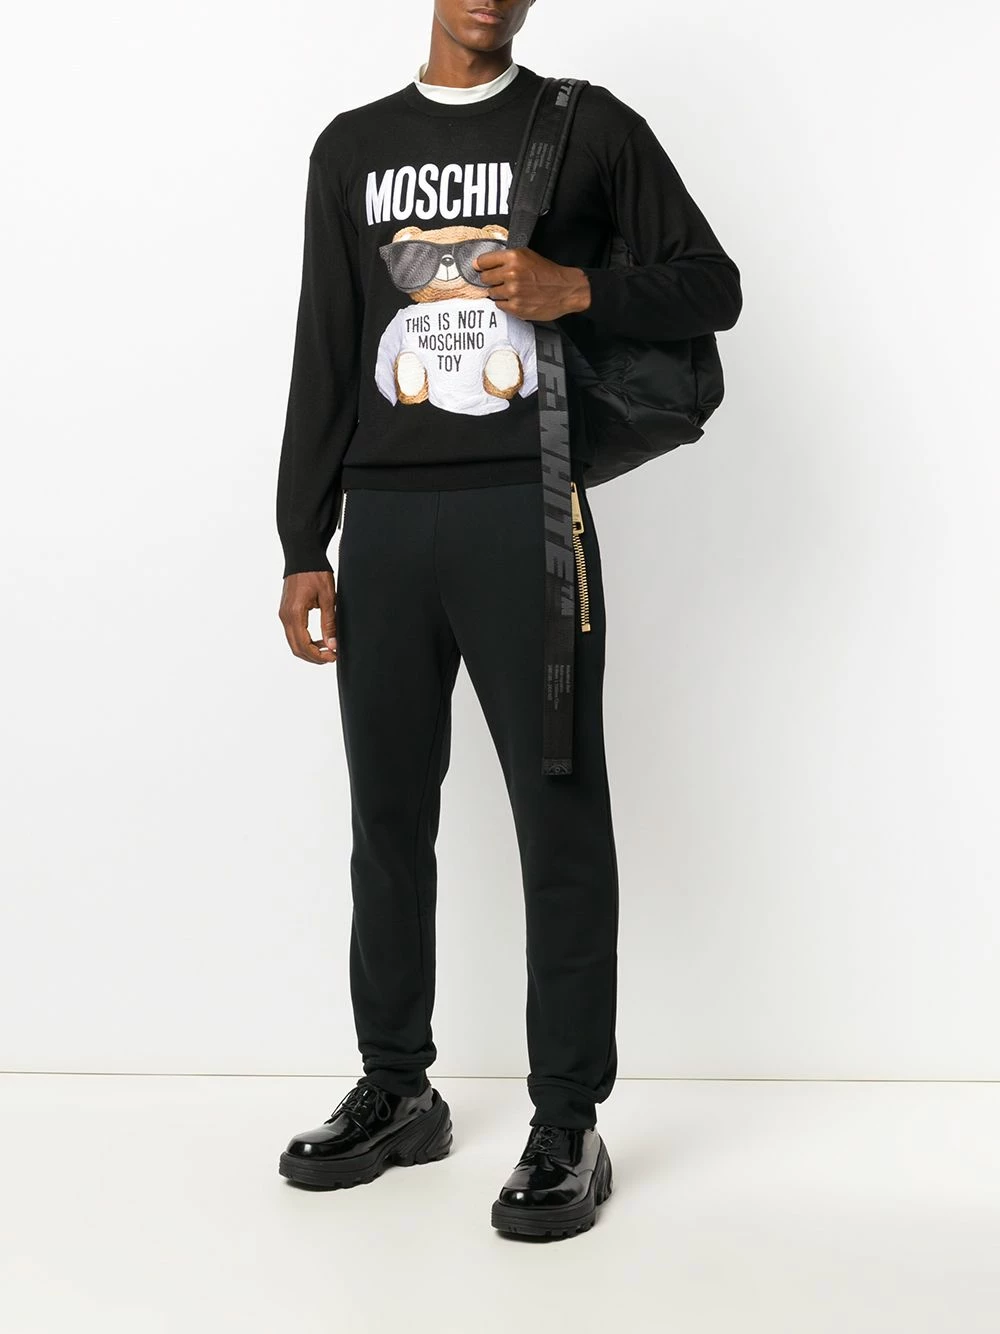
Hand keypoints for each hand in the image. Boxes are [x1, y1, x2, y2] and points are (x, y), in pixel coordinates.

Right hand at [279, 570, 337, 663]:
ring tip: (328, 649)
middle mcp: (285, 616)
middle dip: (314, 657)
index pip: (303, 645)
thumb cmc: (315, 572)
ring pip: (293, 642)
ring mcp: (283, 614)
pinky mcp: (286, 612)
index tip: (333, 657)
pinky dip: (305, 641)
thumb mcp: (327, 598)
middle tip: (332, 657)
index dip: (318, 656)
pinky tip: (320, 640)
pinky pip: (293, 633)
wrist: (302, 556)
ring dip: (309, 650)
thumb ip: (329, 623)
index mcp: (294, 613)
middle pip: (296, 648)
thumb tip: (332, 644)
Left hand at [472, 247, 591, 320]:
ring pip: (491, 293)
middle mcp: (511, 273)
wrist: (566, 290)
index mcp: (513, 257)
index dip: (481, 265)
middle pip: (484, 278)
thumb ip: (506, 258)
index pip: (483, 261)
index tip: (480, 268)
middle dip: (490, 279)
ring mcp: (513, 292)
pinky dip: (505, 303)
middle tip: (502, 280)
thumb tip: (482, 263)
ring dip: (499, 292)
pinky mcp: (516, 307)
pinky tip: (516, 298)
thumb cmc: (548, 273)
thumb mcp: (528, 255)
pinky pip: (499, 305)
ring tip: (513, 290)